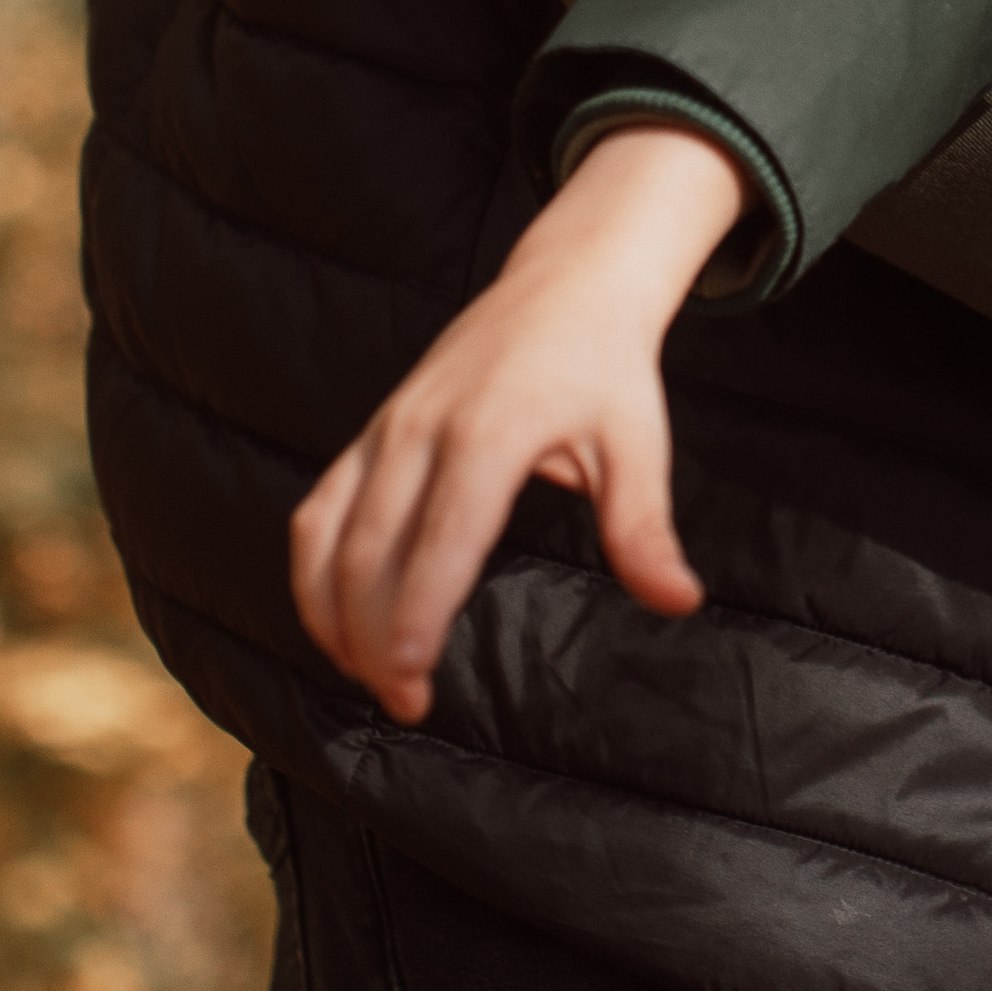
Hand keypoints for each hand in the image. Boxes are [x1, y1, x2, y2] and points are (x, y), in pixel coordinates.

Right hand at [289, 125, 747, 722]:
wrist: (564, 285)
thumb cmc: (606, 369)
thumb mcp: (638, 443)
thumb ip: (644, 528)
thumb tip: (678, 601)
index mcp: (489, 433)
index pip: (438, 543)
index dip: (416, 620)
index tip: (412, 686)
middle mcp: (420, 430)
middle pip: (370, 551)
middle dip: (375, 638)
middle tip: (406, 705)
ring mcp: (386, 428)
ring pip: (326, 533)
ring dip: (333, 612)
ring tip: (366, 676)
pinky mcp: (371, 432)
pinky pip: (319, 508)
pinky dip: (313, 571)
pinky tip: (336, 623)